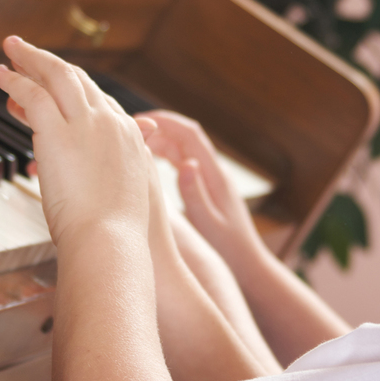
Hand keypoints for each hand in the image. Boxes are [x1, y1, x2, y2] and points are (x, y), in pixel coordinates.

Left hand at [0, 37, 156, 246]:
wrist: (111, 242)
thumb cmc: (115, 233)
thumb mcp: (125, 197)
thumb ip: (114, 178)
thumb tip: (97, 181)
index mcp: (130, 137)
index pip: (98, 99)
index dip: (71, 89)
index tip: (49, 87)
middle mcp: (110, 122)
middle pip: (79, 79)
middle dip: (51, 64)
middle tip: (27, 53)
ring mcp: (86, 123)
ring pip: (57, 76)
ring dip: (31, 59)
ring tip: (11, 49)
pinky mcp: (58, 131)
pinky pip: (32, 94)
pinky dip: (15, 80)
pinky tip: (0, 75)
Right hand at [139, 110, 265, 271]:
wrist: (249, 261)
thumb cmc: (229, 246)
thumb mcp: (209, 222)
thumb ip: (195, 193)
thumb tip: (187, 162)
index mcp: (216, 175)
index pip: (191, 135)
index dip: (166, 122)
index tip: (142, 120)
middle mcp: (215, 170)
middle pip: (186, 136)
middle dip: (160, 127)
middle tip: (131, 130)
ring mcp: (212, 177)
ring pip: (184, 148)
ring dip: (162, 140)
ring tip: (135, 143)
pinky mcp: (207, 185)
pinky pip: (185, 161)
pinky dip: (167, 155)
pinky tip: (150, 159)